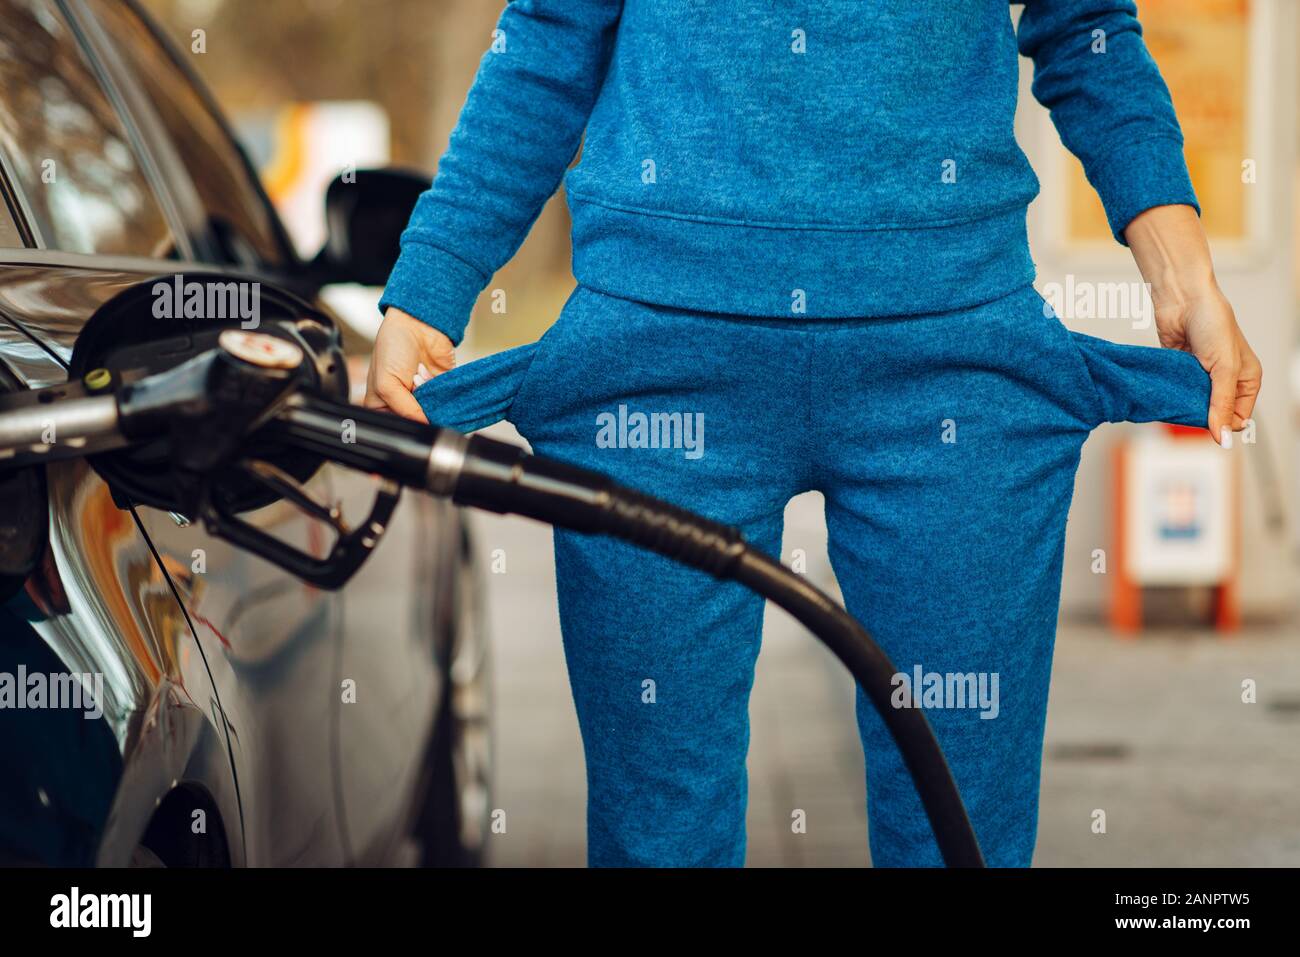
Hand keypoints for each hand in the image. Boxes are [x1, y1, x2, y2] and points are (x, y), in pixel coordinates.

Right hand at [363, 307, 455, 420]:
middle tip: (413, 388)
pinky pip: (449, 403)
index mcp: (383, 407)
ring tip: (418, 374)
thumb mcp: (388, 383)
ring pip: (435, 415)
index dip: (405, 425)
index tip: (409, 415)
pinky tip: (429, 373)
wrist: (417, 324)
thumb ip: (405, 410)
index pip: (396, 428)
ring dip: (430, 398)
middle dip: (419, 411)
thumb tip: (425, 426)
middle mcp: (404, 406)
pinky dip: (443, 392)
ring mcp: (425, 399)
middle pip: (418, 424)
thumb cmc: (392, 347)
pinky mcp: (443, 391)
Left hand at [1125, 205, 1261, 444]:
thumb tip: (1222, 438)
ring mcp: (1201, 377)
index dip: (1224, 426)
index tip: (1208, 428)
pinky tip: (1163, 398)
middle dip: (1201, 416)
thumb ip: (1221, 404)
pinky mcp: (1179, 372)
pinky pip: (1175, 393)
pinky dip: (1170, 396)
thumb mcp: (1224, 367)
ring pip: (1192, 404)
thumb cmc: (1212, 323)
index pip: (1238, 417)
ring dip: (1184, 405)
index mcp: (1246, 380)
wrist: (1182, 298)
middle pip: (1213, 413)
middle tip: (1186, 412)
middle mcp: (1225, 380)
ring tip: (1175, 403)